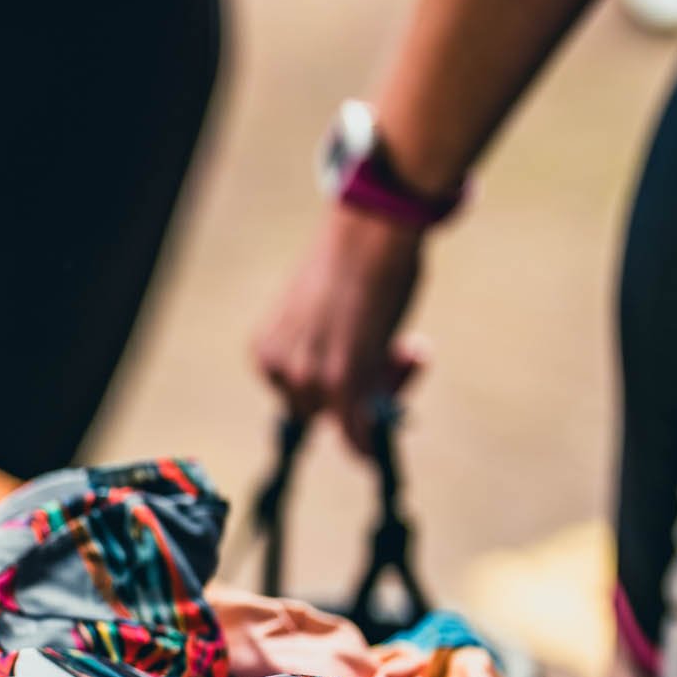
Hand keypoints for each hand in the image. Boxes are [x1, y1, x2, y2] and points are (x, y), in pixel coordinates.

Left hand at [254, 207, 427, 448]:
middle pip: (323, 412)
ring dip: (385, 393)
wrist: (370, 230)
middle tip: (402, 355)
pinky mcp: (342, 380)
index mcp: (265, 352)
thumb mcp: (323, 315)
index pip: (297, 400)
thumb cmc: (352, 262)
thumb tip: (354, 388)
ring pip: (349, 418)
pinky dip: (369, 443)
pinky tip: (379, 447)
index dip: (334, 394)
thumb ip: (327, 353)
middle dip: (361, 395)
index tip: (368, 373)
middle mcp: (280, 368)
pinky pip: (356, 431)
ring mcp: (309, 377)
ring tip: (411, 348)